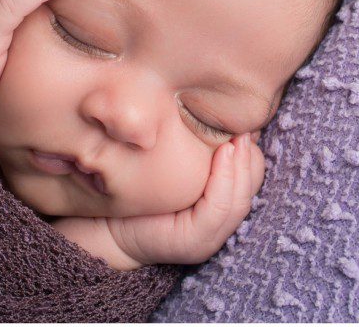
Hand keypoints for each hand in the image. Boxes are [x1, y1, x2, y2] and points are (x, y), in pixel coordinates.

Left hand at [103, 133, 264, 268]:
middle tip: (244, 130)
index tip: (244, 126)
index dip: (250, 153)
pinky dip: (226, 179)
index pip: (249, 178)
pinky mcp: (195, 240)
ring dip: (241, 166)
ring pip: (239, 199)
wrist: (108, 227)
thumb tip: (214, 118)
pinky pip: (220, 207)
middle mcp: (218, 227)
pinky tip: (224, 153)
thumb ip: (195, 154)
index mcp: (216, 208)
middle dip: (249, 158)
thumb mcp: (173, 168)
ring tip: (237, 139)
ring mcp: (208, 238)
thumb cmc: (138, 192)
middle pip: (250, 187)